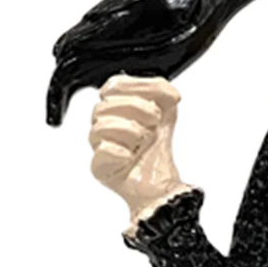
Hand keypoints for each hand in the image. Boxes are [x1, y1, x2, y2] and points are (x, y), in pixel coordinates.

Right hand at [87, 74, 188, 225]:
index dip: (136, 88)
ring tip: (144, 139)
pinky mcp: (100, 167)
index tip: (156, 101)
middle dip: (136, 109)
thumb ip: (163, 91)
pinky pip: (102, 152)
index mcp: (116, 107)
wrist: (161, 181)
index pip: (114, 85)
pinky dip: (120, 151)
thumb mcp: (167, 110)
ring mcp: (99, 146)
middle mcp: (104, 123)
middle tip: (153, 122)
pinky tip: (131, 154)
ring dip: (130, 130)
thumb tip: (168, 91)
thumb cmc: (156, 148)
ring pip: (101, 127)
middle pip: (105, 105)